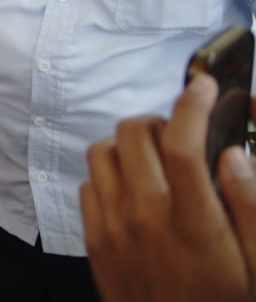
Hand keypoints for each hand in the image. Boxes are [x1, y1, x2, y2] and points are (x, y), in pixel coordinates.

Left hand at [81, 74, 255, 301]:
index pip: (184, 144)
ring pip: (104, 151)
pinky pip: (88, 184)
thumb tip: (233, 156)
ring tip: (158, 159)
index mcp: (193, 222)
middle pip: (135, 134)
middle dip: (162, 121)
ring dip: (130, 144)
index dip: (193, 104)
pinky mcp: (94, 240)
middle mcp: (145, 217)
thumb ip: (251, 206)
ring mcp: (113, 227)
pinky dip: (110, 174)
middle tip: (184, 135)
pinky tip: (135, 189)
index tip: (204, 86)